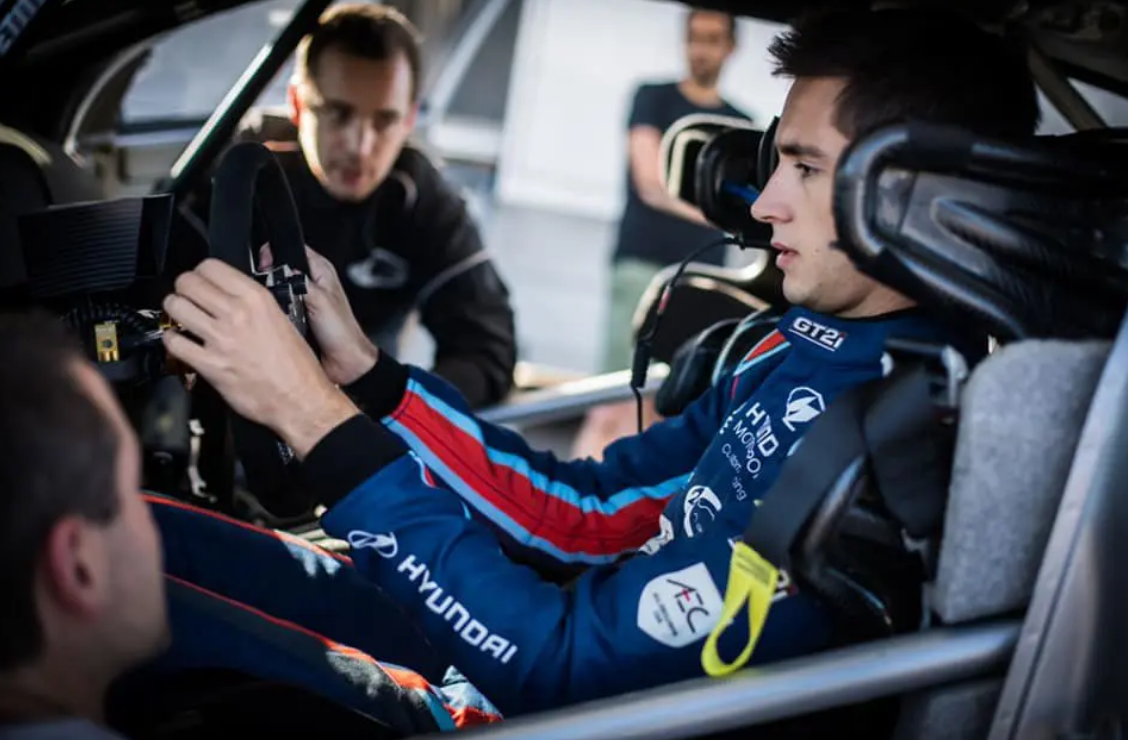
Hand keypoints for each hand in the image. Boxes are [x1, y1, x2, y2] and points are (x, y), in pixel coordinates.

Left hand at [161, 258, 357, 457]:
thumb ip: (254, 304)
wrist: (300, 399)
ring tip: (181, 317)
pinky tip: (181, 343)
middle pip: (187, 282)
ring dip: (174, 310)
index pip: (210, 266)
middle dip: (183, 288)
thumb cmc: (296, 366)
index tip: (202, 281)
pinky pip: (174, 342)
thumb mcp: (282, 319)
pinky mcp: (210, 365)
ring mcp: (221, 339)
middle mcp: (237, 314)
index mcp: (257, 299)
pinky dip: (172, 340)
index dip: (200, 272)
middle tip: (187, 297)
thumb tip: (230, 294)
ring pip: (175, 306)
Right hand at [260, 244, 377, 385]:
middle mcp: (309, 283)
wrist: (345, 364)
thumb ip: (300, 282)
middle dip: (268, 276)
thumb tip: (282, 270)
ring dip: (269, 297)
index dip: (275, 252)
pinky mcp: (293, 317)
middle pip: (279, 269)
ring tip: (270, 306)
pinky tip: (270, 318)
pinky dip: (271, 313)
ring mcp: (300, 300)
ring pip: (274, 290)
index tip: (264, 262)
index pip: (292, 248)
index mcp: (320, 271)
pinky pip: (275, 309)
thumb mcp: (321, 301)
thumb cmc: (343, 333)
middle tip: (265, 287)